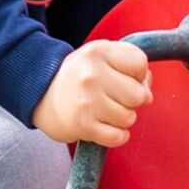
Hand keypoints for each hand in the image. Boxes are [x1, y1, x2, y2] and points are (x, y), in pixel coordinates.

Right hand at [31, 40, 151, 146]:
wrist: (40, 95)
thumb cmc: (78, 77)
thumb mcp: (100, 57)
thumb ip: (129, 65)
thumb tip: (148, 95)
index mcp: (97, 52)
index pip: (139, 63)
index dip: (139, 74)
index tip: (125, 77)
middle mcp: (91, 74)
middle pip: (139, 95)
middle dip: (132, 101)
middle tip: (114, 98)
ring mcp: (86, 101)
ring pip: (129, 118)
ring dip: (122, 119)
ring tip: (104, 111)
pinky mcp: (82, 125)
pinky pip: (118, 137)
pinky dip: (116, 136)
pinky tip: (105, 127)